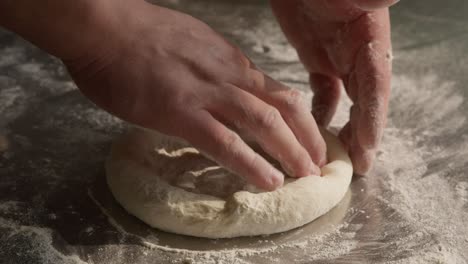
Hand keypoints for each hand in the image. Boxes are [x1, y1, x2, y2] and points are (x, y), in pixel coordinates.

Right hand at [65, 1, 326, 189]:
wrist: (104, 26)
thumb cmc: (138, 35)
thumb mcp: (189, 45)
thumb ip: (211, 68)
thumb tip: (220, 88)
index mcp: (229, 61)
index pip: (275, 90)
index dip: (298, 118)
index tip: (308, 138)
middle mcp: (228, 75)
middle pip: (283, 105)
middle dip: (308, 136)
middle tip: (319, 162)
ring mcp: (207, 93)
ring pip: (264, 122)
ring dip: (291, 150)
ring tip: (306, 175)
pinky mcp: (181, 112)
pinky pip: (225, 142)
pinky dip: (251, 164)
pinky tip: (268, 181)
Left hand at [271, 0, 395, 173]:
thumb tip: (387, 0)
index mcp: (370, 40)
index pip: (375, 87)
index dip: (373, 121)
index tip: (366, 151)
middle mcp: (357, 53)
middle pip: (364, 102)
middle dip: (361, 135)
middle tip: (353, 166)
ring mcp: (337, 57)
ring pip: (346, 101)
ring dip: (342, 128)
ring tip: (334, 155)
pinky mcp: (317, 56)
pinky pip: (323, 91)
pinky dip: (321, 111)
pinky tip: (315, 128)